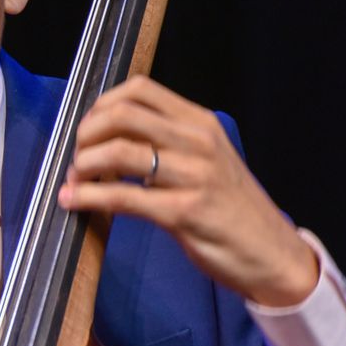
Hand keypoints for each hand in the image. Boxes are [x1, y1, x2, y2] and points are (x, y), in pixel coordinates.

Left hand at [58, 76, 318, 307]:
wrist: (272, 254)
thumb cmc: (232, 209)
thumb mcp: (206, 161)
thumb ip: (168, 144)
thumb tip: (110, 139)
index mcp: (200, 123)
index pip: (140, 90)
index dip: (101, 106)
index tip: (87, 131)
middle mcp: (198, 141)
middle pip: (123, 115)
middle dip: (86, 135)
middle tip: (77, 158)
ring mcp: (193, 176)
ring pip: (119, 152)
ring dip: (83, 166)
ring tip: (74, 181)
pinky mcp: (184, 212)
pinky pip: (123, 198)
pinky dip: (88, 198)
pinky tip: (72, 203)